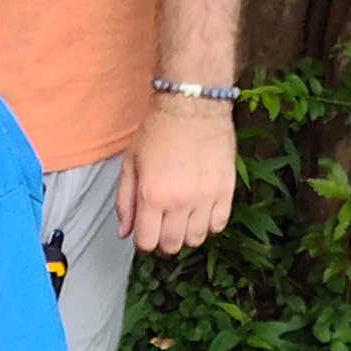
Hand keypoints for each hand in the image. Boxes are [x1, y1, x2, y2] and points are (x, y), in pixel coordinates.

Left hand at [121, 97, 236, 254]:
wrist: (192, 105)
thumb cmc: (157, 131)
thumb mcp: (131, 163)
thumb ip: (125, 201)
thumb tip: (124, 233)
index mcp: (152, 195)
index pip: (147, 242)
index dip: (144, 241)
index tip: (146, 231)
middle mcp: (179, 201)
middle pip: (172, 245)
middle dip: (164, 240)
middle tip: (164, 224)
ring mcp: (205, 197)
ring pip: (196, 239)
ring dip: (187, 234)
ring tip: (183, 217)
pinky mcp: (225, 189)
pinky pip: (219, 224)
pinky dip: (209, 224)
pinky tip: (201, 211)